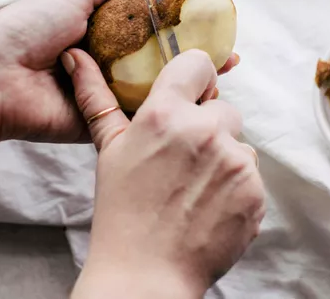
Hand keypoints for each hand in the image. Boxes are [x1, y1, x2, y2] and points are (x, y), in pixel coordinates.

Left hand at [0, 0, 239, 144]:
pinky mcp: (105, 122)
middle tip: (228, 50)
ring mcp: (108, 92)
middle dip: (196, 53)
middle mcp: (108, 59)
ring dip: (192, 80)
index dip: (182, 20)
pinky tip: (201, 98)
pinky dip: (170, 108)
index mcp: (101, 29)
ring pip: (158, 87)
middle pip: (160, 56)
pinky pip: (141, 114)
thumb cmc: (31, 26)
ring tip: (226, 70)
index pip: (151, 24)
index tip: (212, 17)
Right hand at [66, 49, 264, 298]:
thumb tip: (75, 55)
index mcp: (164, 114)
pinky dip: (236, 189)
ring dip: (223, 159)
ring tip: (193, 188)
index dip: (195, 79)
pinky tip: (209, 207)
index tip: (190, 96)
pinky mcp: (254, 191)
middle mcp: (204, 131)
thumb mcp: (108, 149)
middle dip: (208, 128)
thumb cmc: (121, 210)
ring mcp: (234, 162)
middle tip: (182, 160)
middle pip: (222, 108)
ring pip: (238, 143)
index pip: (198, 64)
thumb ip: (97, 98)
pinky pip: (251, 176)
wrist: (145, 273)